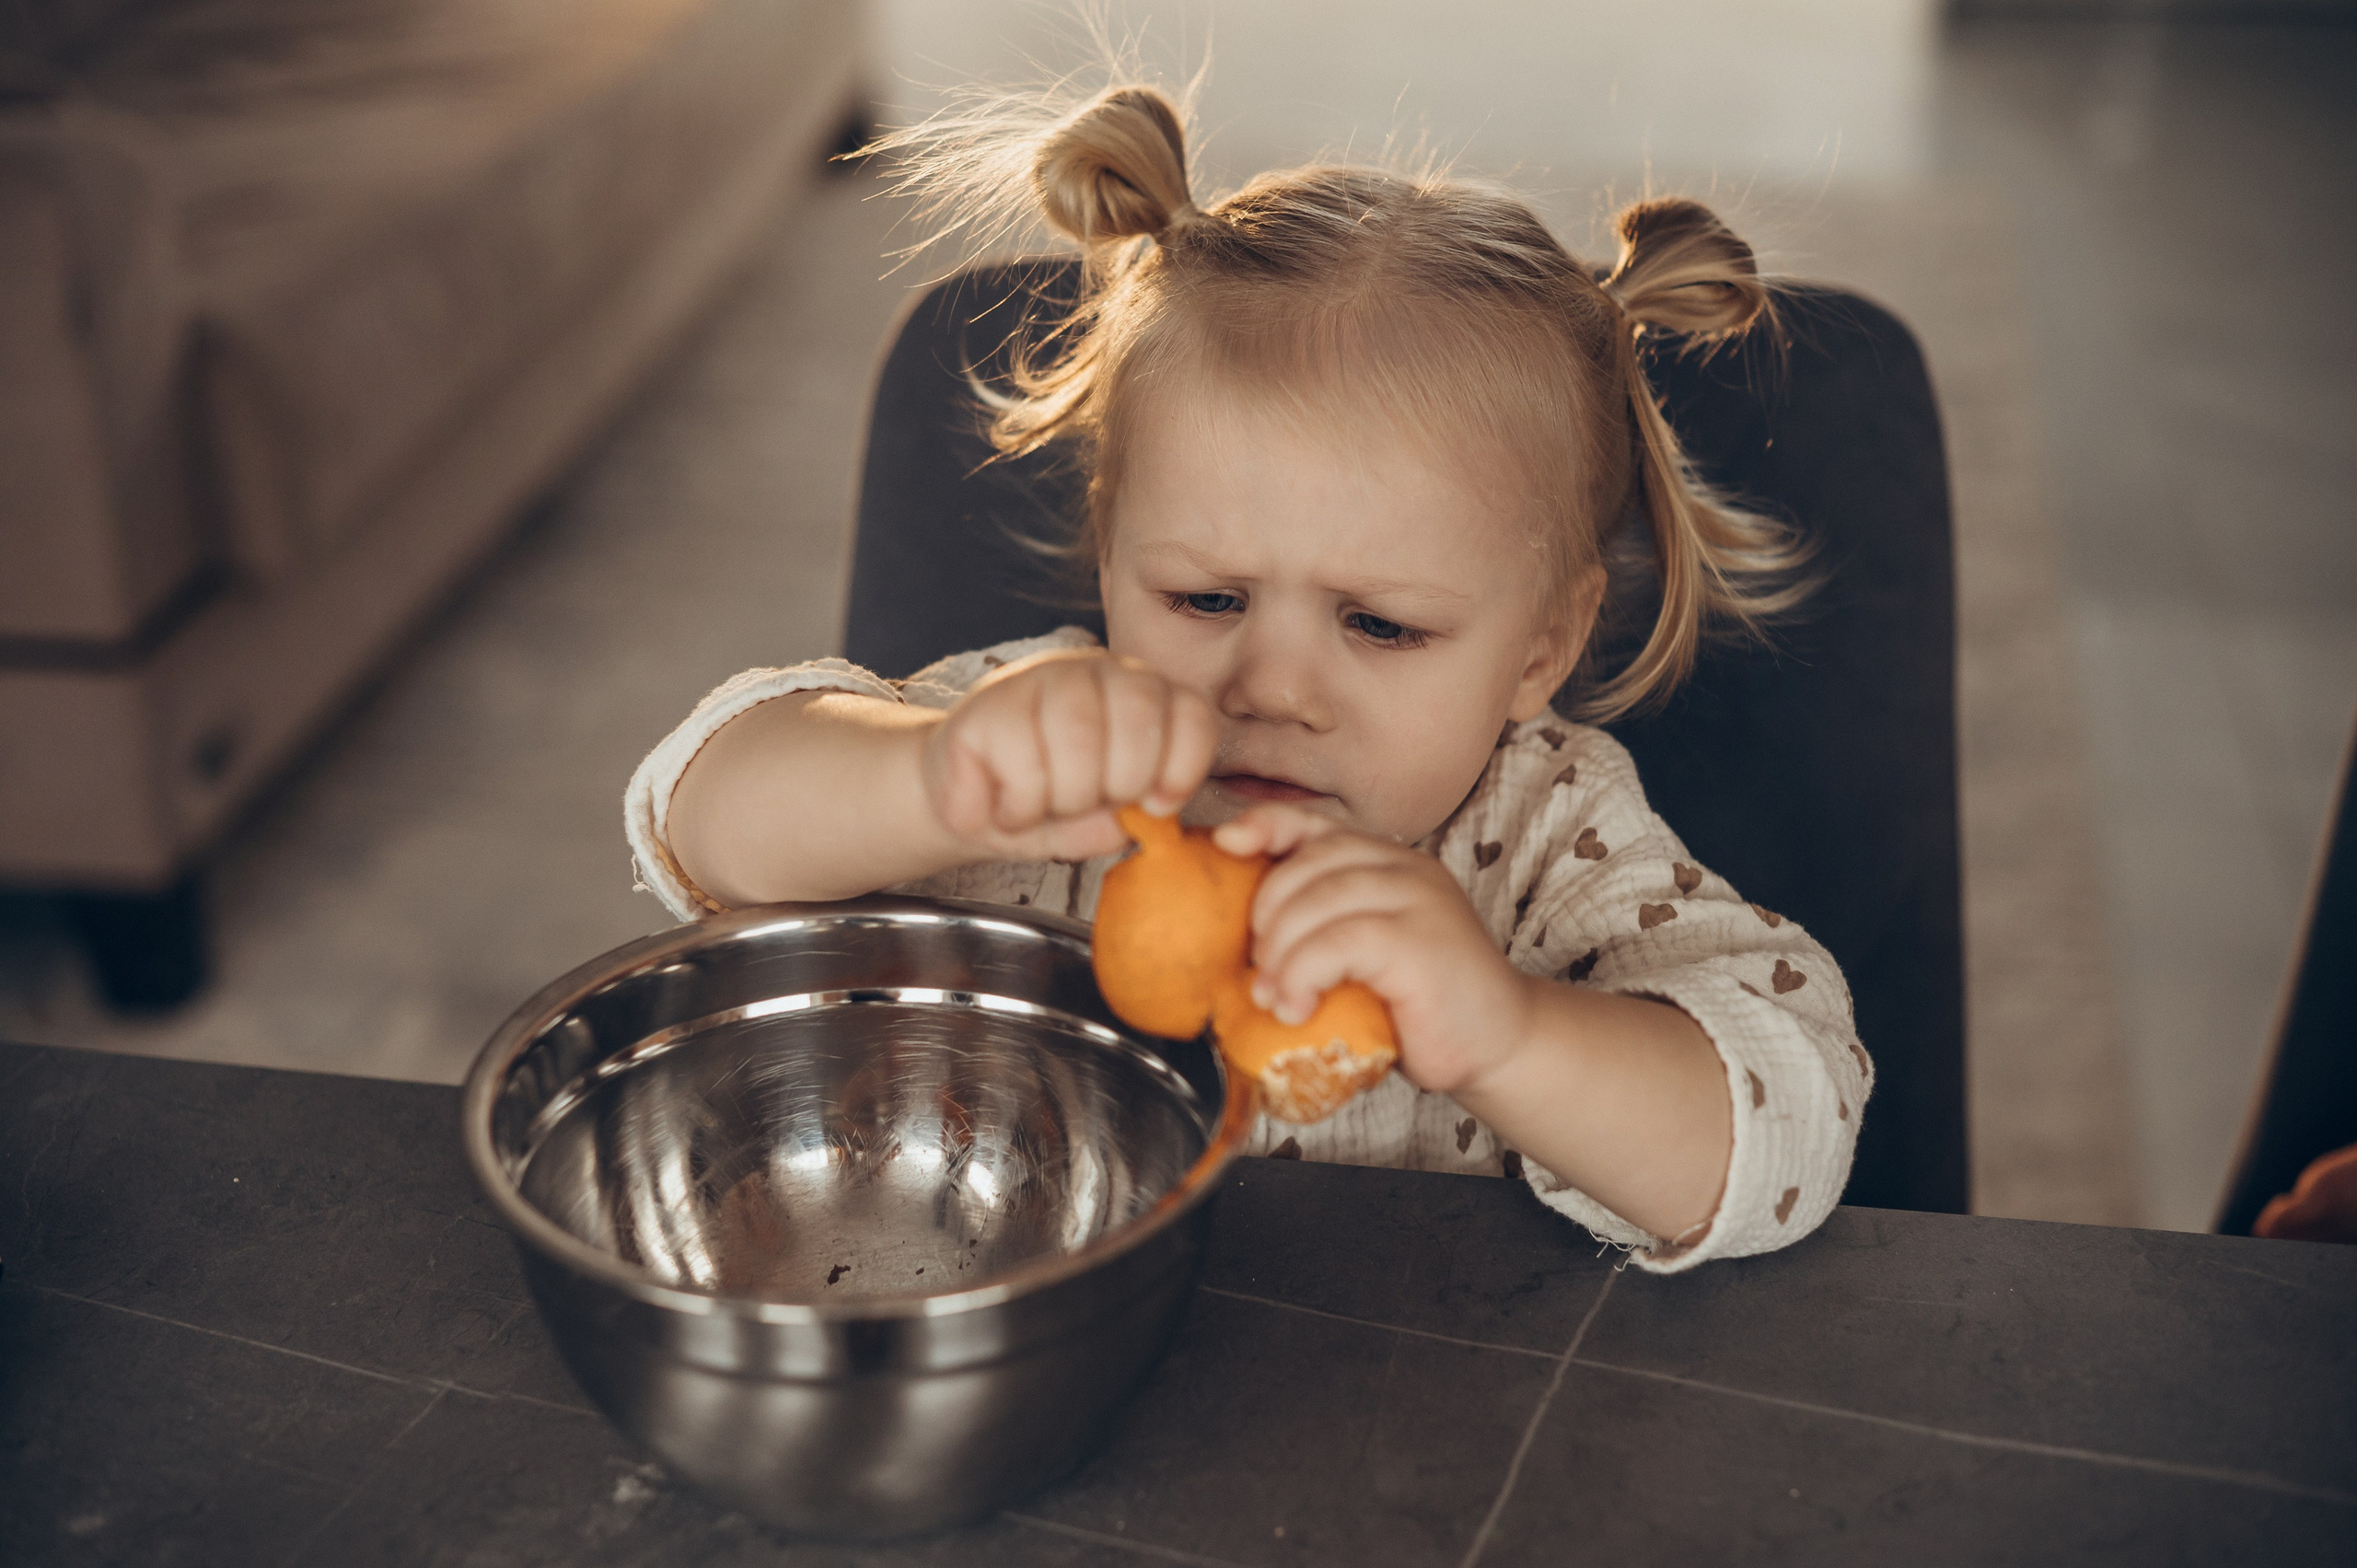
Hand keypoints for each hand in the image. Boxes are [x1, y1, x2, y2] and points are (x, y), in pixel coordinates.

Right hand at [922, 649, 1219, 863]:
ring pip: (1079, 744)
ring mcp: (1043, 677)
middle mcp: (1099, 673)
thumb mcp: (1094, 826)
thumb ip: (1115, 826)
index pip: (1192, 716)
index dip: (1183, 770)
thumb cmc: (1045, 806)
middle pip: (1138, 726)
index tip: (1156, 807)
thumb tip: (1121, 823)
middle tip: (1084, 806)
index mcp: (1144, 698)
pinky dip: (1018, 808)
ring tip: (1039, 806)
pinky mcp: (991, 701)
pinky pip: (1023, 765)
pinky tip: (1006, 803)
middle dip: (1117, 788)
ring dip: (1062, 801)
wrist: (967, 798)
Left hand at [1212, 803, 1533, 1095]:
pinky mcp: (1419, 939)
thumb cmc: (1421, 1006)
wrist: (1500, 1044)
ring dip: (1279, 952)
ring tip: (1274, 997)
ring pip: (1317, 900)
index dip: (1265, 825)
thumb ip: (1321, 931)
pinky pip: (1339, 941)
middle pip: (1307, 861)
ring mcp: (1418, 898)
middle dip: (1265, 913)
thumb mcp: (1364, 957)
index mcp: (1388, 862)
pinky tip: (1297, 1007)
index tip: (1225, 844)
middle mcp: (1405, 868)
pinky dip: (1302, 974)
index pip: (1315, 824)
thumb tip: (1239, 942)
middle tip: (1257, 970)